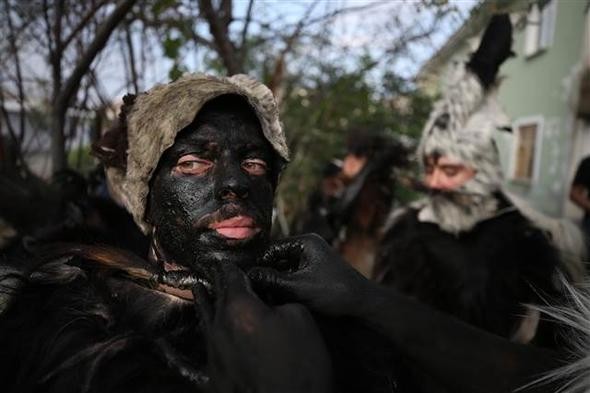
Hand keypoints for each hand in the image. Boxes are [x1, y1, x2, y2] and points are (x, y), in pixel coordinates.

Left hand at [194, 261, 330, 392]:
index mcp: (239, 308)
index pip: (230, 276)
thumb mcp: (300, 318)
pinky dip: (213, 328)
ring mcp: (214, 353)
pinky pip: (211, 342)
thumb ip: (279, 298)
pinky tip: (215, 327)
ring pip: (207, 319)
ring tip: (200, 290)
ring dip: (207, 303)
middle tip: (217, 271)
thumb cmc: (300, 365)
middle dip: (219, 283)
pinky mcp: (216, 374)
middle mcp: (219, 328)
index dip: (231, 265)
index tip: (227, 259)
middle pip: (216, 297)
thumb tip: (268, 300)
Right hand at [248, 234, 369, 316]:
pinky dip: (284, 286)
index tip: (247, 279)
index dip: (258, 264)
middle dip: (266, 274)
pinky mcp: (314, 273)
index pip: (271, 248)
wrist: (362, 305)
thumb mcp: (299, 287)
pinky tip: (277, 299)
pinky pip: (292, 276)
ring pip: (284, 269)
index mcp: (306, 242)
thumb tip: (248, 275)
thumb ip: (272, 280)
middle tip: (253, 289)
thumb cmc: (335, 292)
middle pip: (277, 258)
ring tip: (264, 296)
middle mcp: (308, 247)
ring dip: (275, 282)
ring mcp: (312, 260)